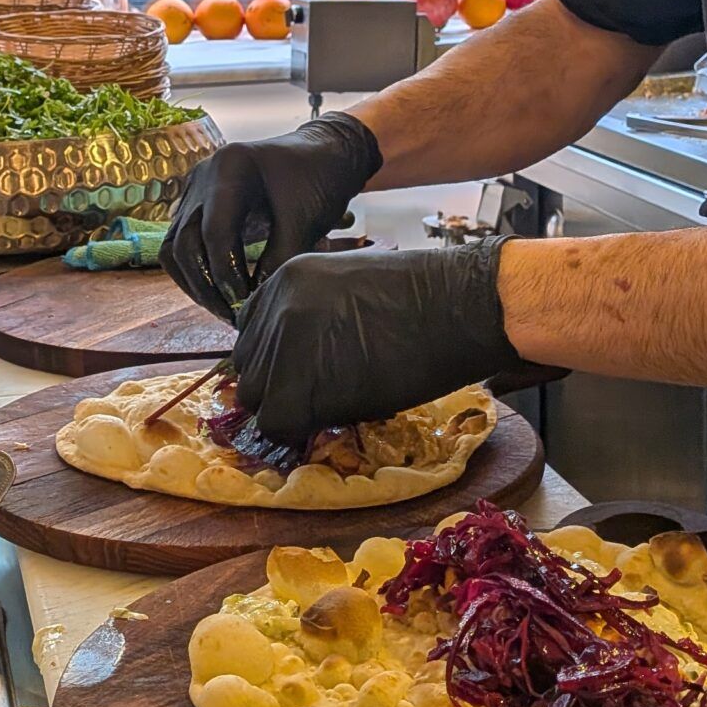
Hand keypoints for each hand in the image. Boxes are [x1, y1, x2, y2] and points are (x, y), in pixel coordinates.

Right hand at [162, 114, 383, 321]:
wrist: (324, 154)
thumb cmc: (320, 179)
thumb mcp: (305, 220)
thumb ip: (279, 261)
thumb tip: (252, 303)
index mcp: (231, 166)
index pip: (215, 231)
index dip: (226, 273)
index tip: (244, 302)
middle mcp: (204, 176)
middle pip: (185, 242)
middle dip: (207, 286)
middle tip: (233, 315)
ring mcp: (195, 189)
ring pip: (174, 248)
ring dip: (196, 283)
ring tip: (225, 310)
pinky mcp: (196, 204)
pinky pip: (180, 244)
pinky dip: (195, 272)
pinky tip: (218, 293)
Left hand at [231, 242, 519, 443]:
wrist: (456, 306)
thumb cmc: (426, 298)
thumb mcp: (352, 288)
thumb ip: (315, 316)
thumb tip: (301, 363)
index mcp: (288, 278)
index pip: (251, 330)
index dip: (276, 359)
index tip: (304, 373)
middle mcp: (276, 305)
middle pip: (250, 367)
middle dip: (280, 387)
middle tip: (324, 394)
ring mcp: (283, 342)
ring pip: (257, 397)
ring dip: (291, 408)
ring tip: (337, 402)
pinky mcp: (298, 380)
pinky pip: (275, 422)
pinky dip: (299, 428)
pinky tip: (336, 414)